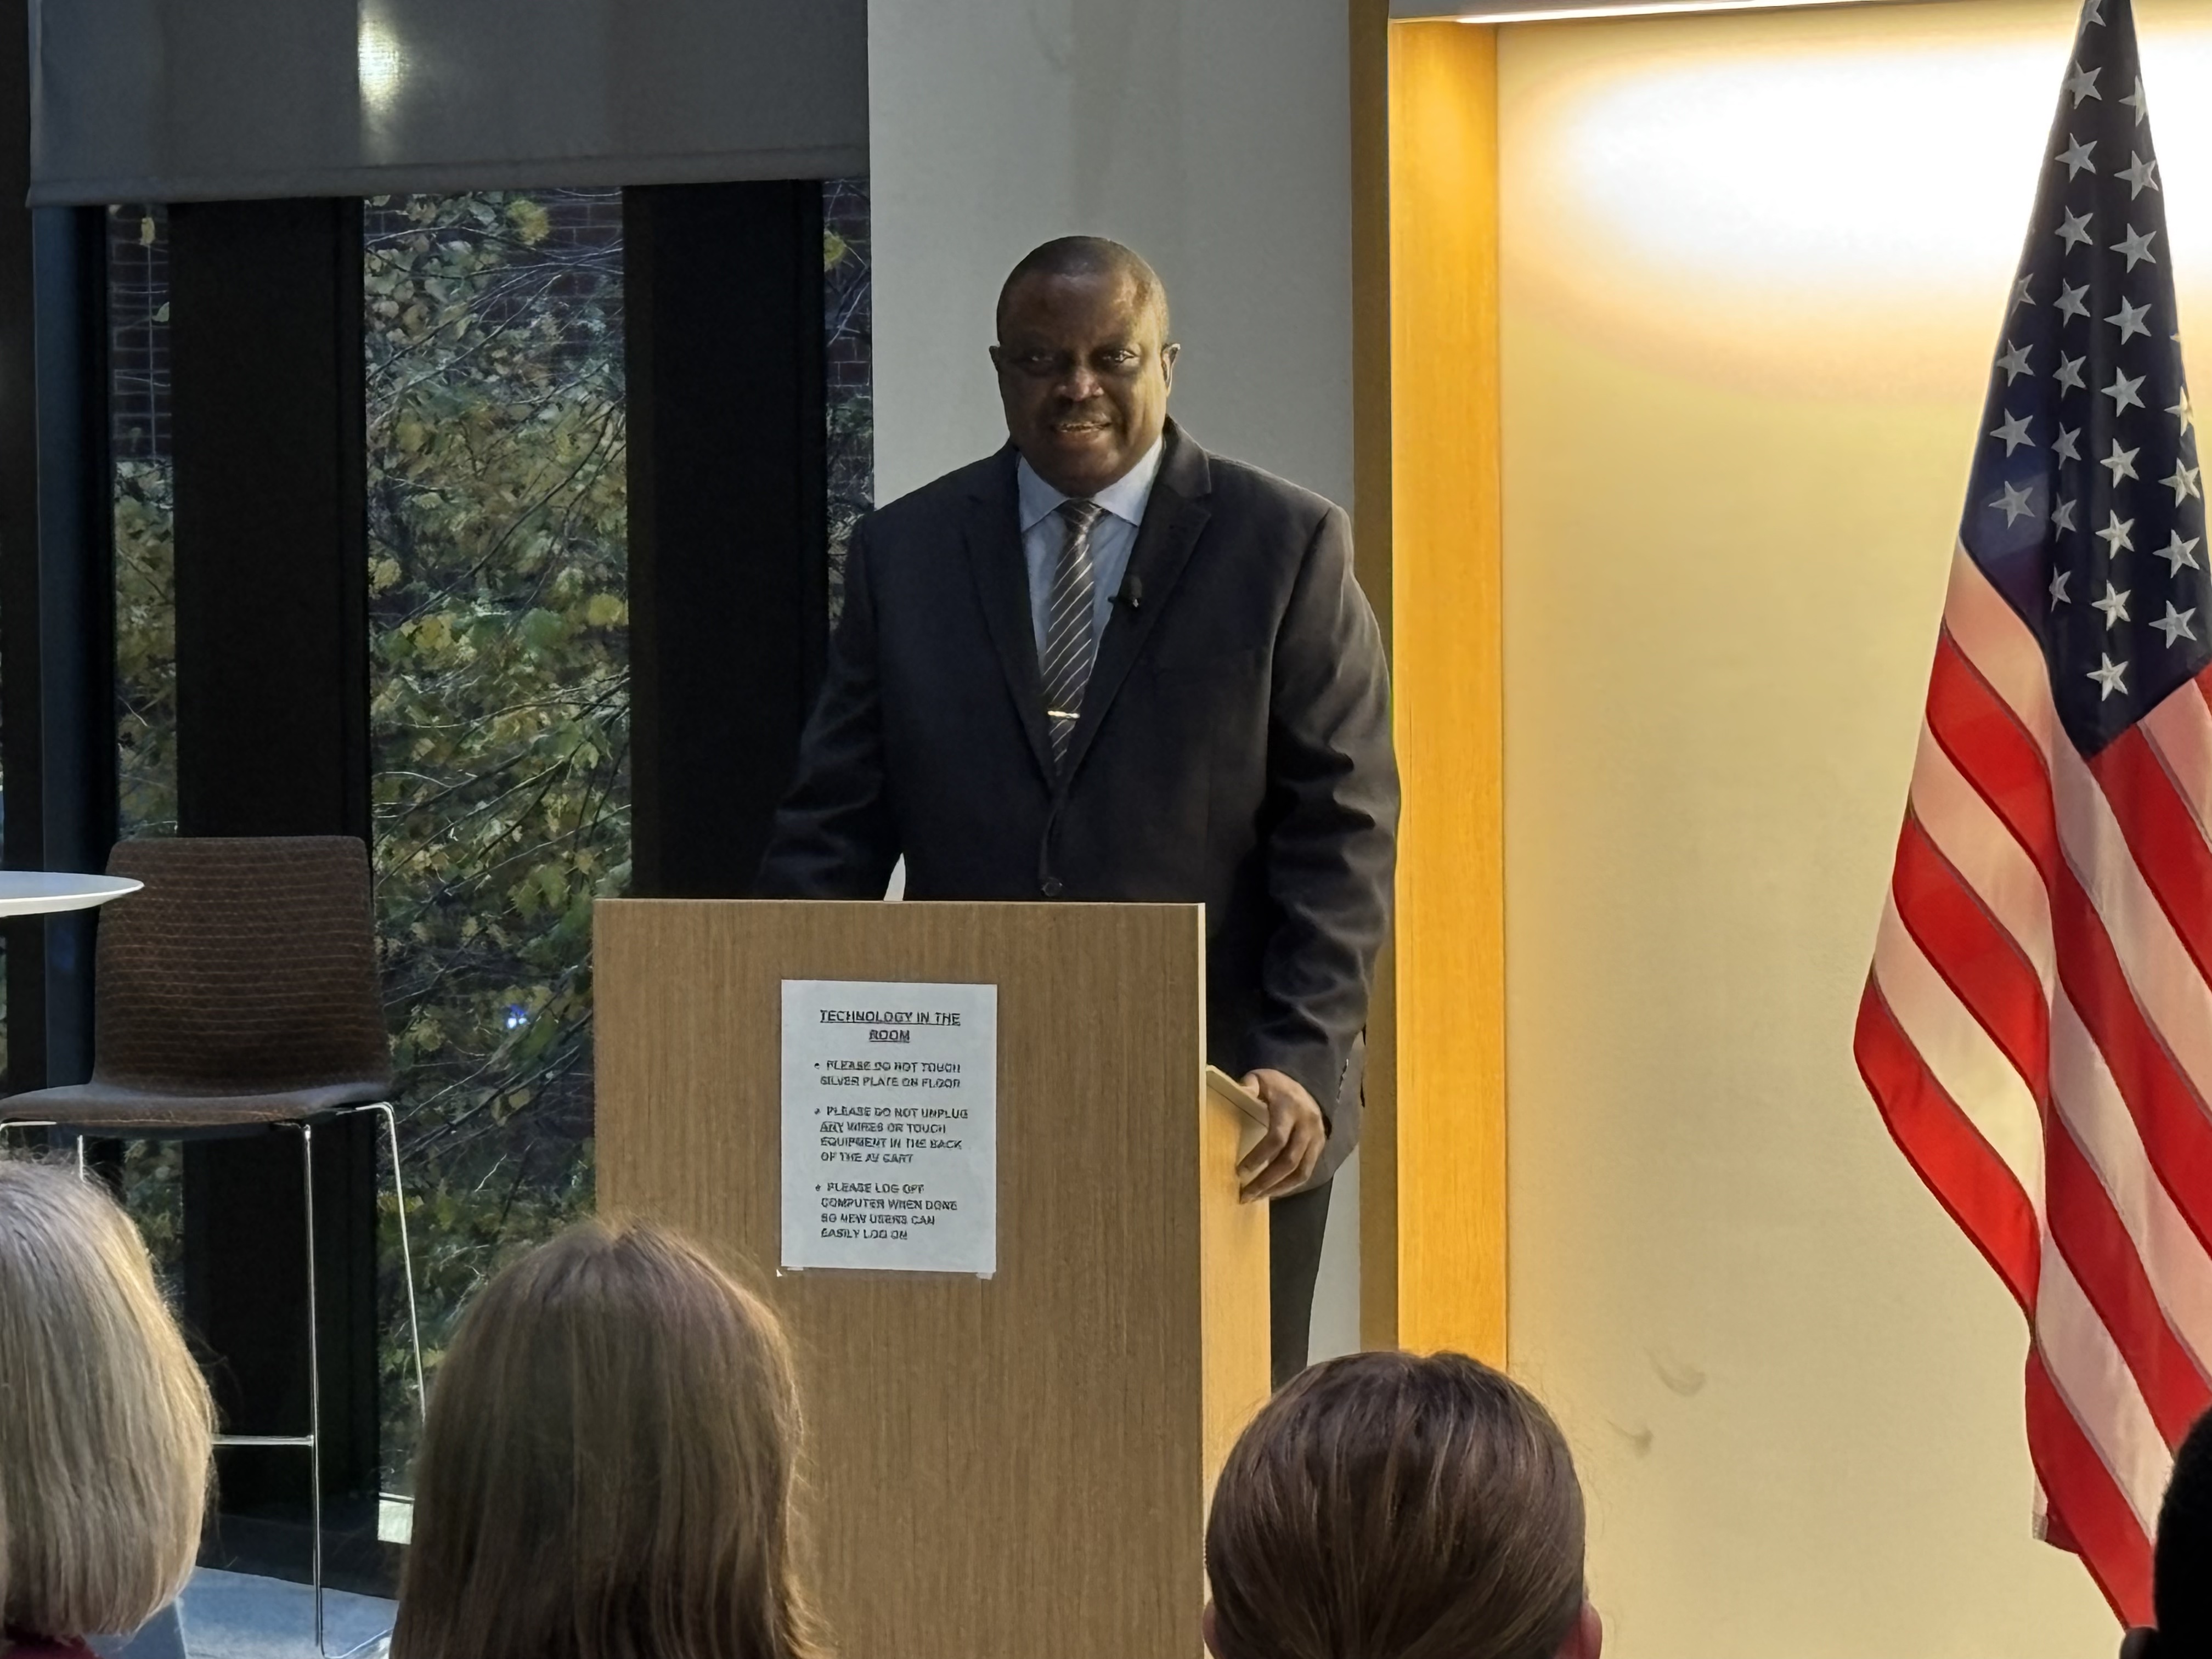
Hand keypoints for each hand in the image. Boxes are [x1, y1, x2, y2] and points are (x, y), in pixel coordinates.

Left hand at [1236, 1068, 1324, 1202]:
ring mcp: (1317, 1138)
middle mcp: (1307, 1125)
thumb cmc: (1277, 1086)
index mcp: (1290, 1108)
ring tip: (1257, 1199)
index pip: (1277, 1138)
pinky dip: (1289, 1185)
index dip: (1259, 1157)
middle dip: (1266, 1181)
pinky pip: (1307, 1172)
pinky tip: (1272, 1192)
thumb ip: (1250, 1085)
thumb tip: (1240, 1092)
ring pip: (1301, 1172)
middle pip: (1289, 1161)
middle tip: (1245, 1195)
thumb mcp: (1261, 1079)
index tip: (1240, 1171)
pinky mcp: (1320, 1148)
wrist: (1307, 1087)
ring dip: (1278, 1188)